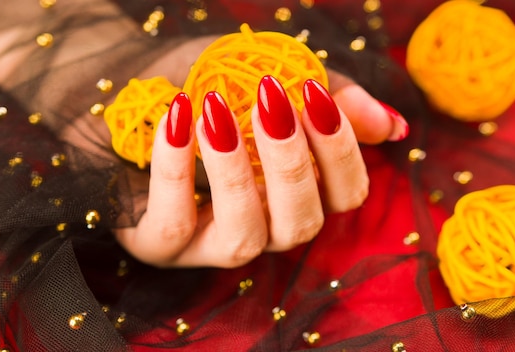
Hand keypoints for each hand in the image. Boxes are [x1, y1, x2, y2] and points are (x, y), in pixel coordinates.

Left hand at [115, 73, 407, 267]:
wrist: (122, 82)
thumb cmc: (203, 81)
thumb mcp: (269, 77)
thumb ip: (329, 101)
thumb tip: (393, 128)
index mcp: (293, 191)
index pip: (345, 196)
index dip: (344, 154)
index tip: (318, 97)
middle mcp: (260, 225)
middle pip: (302, 225)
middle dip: (294, 164)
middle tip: (275, 101)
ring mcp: (207, 243)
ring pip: (244, 237)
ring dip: (237, 172)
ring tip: (218, 109)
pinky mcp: (157, 244)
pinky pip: (173, 225)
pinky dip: (176, 169)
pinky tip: (178, 118)